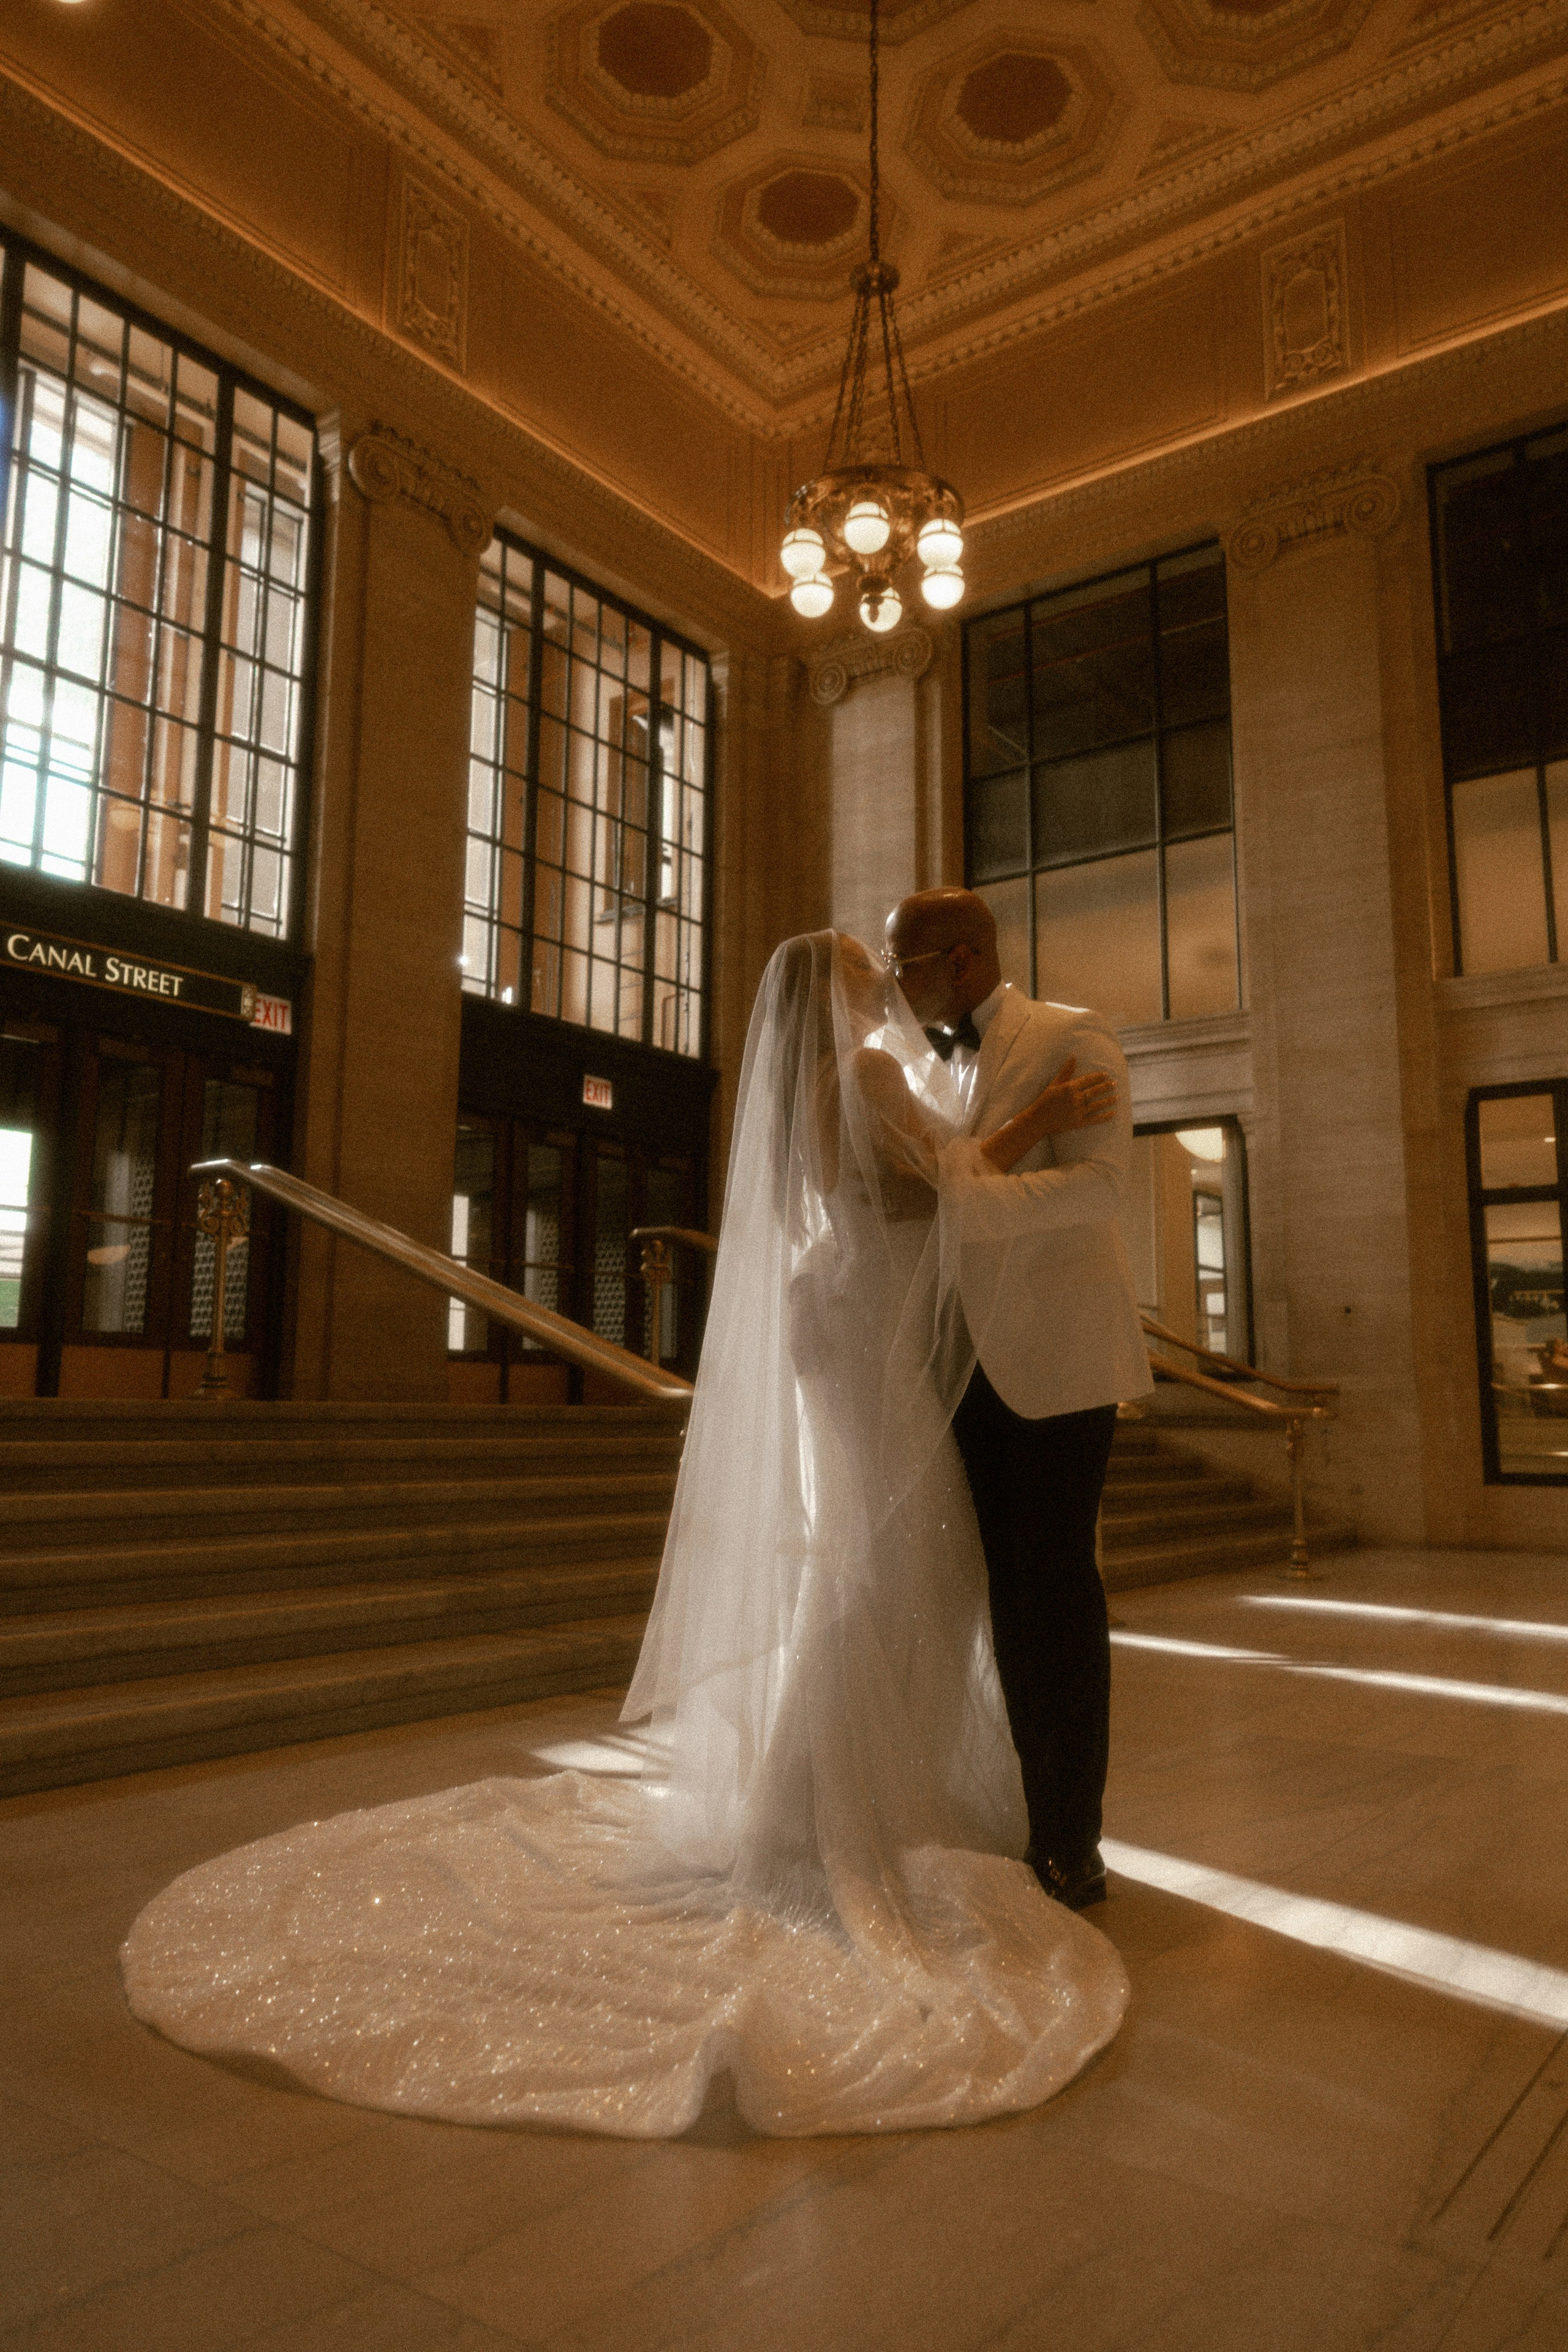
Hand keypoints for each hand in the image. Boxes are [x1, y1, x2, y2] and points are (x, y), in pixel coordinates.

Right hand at [978, 1055, 1116, 1172]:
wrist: (1038, 1121)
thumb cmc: (1045, 1100)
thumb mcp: (1054, 1084)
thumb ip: (1066, 1071)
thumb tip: (1073, 1056)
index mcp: (1069, 1088)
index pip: (1088, 1080)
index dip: (1098, 1077)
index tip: (1107, 1075)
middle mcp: (1075, 1099)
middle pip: (1095, 1091)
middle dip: (1106, 1087)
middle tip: (1115, 1083)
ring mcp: (1078, 1112)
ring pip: (1097, 1105)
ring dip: (1108, 1100)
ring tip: (1117, 1096)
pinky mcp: (1079, 1123)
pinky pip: (1095, 1119)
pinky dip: (1105, 1116)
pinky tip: (1113, 1113)